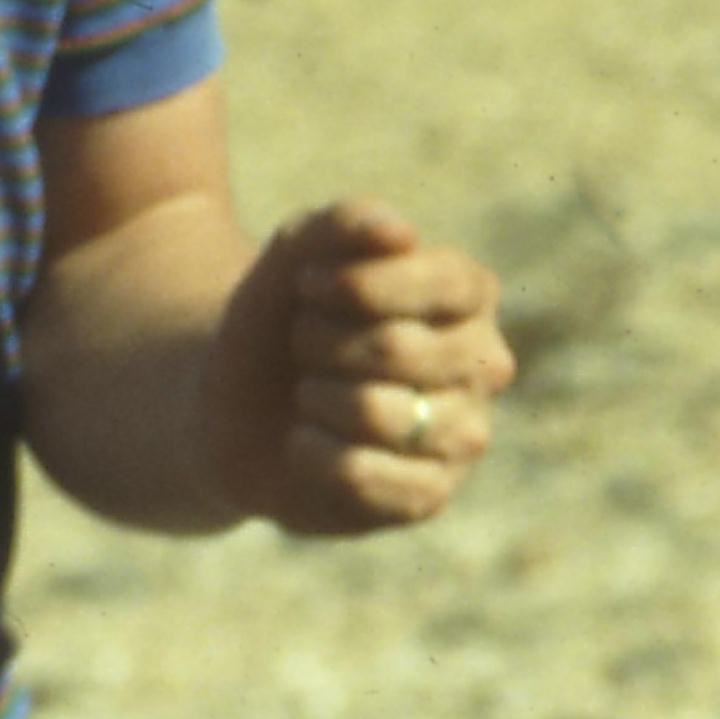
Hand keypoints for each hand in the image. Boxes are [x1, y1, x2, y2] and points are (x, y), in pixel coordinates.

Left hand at [204, 198, 513, 536]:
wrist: (235, 401)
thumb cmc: (283, 317)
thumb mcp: (297, 250)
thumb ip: (345, 222)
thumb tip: (398, 233)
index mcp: (469, 294)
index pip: (440, 282)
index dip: (356, 285)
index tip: (307, 286)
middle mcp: (484, 364)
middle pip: (396, 349)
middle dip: (320, 344)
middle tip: (305, 345)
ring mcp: (464, 435)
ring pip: (376, 413)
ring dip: (314, 398)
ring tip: (310, 394)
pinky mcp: (428, 496)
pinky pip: (362, 474)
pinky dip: (311, 454)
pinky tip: (305, 442)